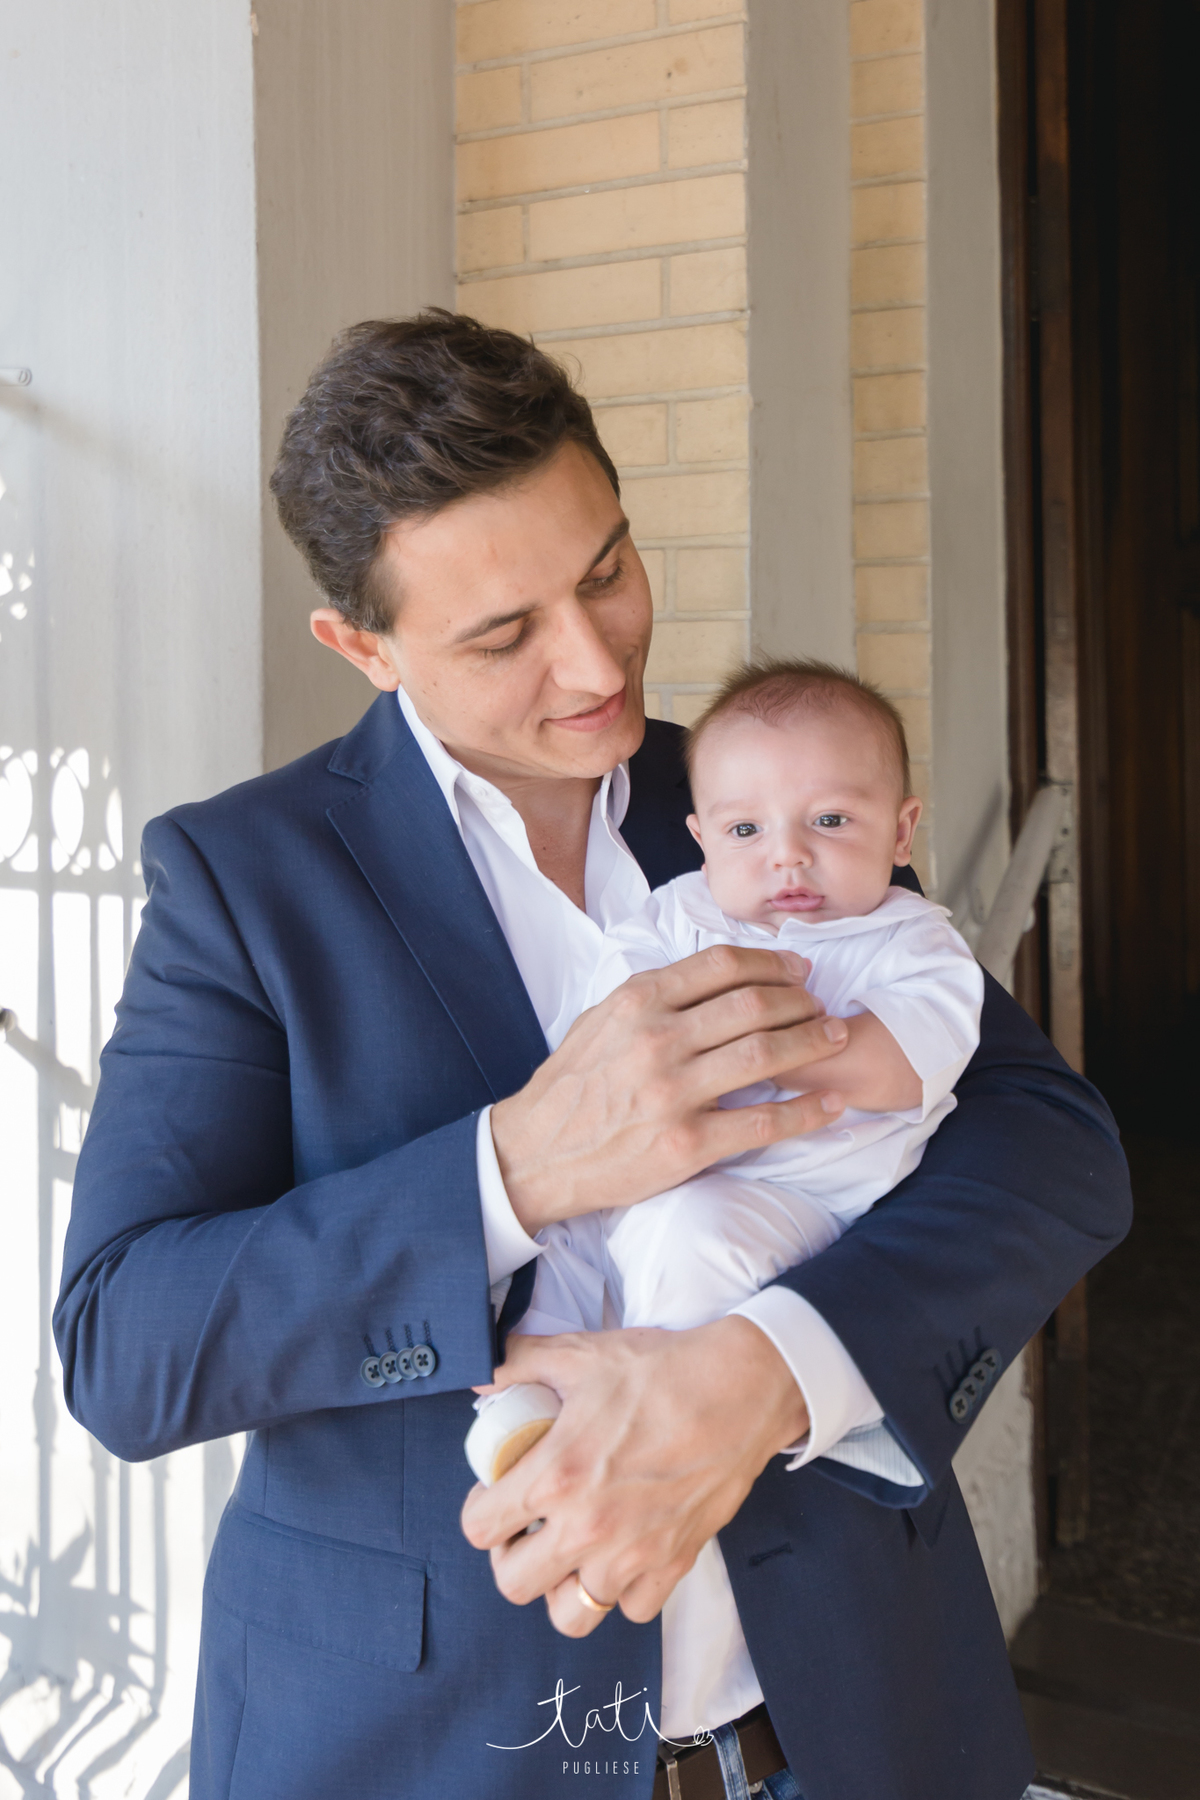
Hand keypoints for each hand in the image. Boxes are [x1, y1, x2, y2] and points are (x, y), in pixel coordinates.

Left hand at [460, 1317, 808, 1637]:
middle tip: (527, 1527)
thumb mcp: (579, 1353)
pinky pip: (632, 1608)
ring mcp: (631, 1555)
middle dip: (511, 1555)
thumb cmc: (661, 1371)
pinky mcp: (673, 1565)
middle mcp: (587, 1528)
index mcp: (555, 1476)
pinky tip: (623, 1551)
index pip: (479, 1528)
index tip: (494, 1494)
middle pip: (513, 1584)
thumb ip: (517, 1363)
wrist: (740, 1389)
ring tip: (571, 1550)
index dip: (479, 1510)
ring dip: (564, 1584)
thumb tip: (481, 1380)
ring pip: (571, 1613)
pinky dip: (623, 1589)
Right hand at [491, 946, 847, 1233]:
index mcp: (637, 1002)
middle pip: (754, 1004)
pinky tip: (831, 1104)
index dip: (771, 962)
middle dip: (801, 1000)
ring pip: (766, 1054)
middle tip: (822, 1005)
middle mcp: (657, 1040)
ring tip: (837, 1039)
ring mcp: (673, 1092)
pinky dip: (807, 1111)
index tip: (798, 969)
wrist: (535, 1154)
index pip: (721, 965)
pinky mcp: (686, 1143)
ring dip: (814, 1043)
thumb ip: (653, 997)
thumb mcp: (600, 1021)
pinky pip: (764, 1123)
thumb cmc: (572, 1088)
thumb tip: (710, 976)